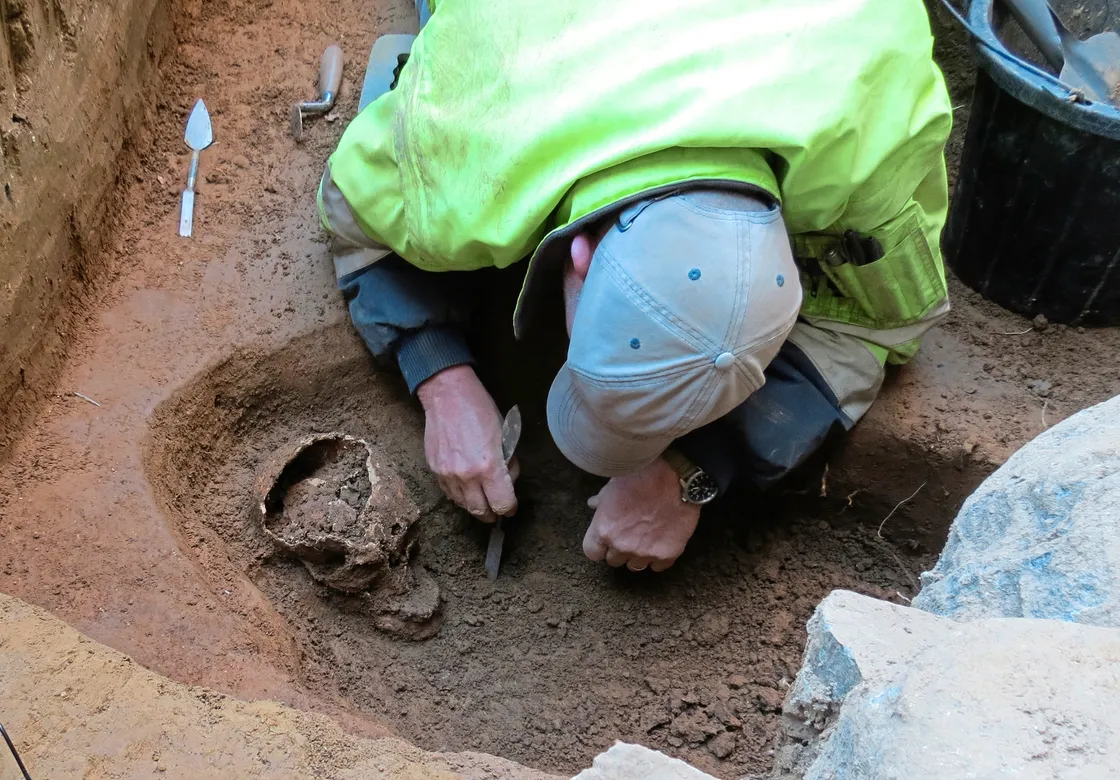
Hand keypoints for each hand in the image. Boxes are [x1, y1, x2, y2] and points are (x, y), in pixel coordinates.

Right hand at [416, 365, 517, 521]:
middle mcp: (467, 476)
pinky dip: (460, 496)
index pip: (502, 504)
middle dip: (492, 514)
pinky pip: (449, 494)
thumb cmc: (481, 411)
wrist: (447, 396)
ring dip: (475, 506)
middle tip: (497, 511)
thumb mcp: (506, 436)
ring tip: (482, 500)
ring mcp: (448, 475)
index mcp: (489, 467)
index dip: (510, 509)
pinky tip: (467, 489)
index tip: (511, 508)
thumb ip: (508, 464)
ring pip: (464, 505)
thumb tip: (507, 483)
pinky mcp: (435, 471)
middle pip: (481, 511)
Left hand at [583, 457, 699, 571]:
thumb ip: (601, 501)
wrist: (675, 476)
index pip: (592, 553)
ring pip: (635, 566)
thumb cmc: (641, 476)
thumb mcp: (613, 485)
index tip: (605, 540)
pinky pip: (657, 566)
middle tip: (628, 534)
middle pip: (613, 561)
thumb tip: (593, 504)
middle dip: (618, 549)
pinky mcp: (667, 554)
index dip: (599, 546)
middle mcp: (622, 545)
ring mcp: (645, 552)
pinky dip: (658, 557)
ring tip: (645, 538)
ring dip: (637, 555)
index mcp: (604, 529)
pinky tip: (661, 542)